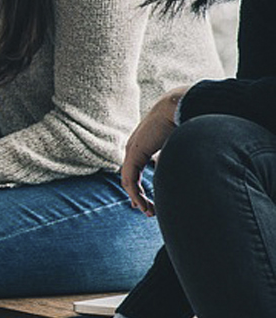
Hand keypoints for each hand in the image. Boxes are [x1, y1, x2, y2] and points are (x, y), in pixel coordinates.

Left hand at [121, 86, 186, 216]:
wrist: (179, 105)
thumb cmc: (185, 120)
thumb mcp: (180, 144)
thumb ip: (178, 157)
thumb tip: (189, 171)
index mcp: (145, 144)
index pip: (137, 168)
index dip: (141, 185)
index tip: (149, 200)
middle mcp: (135, 147)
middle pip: (130, 176)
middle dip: (138, 194)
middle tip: (147, 209)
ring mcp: (132, 151)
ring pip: (129, 181)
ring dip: (139, 198)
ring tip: (149, 211)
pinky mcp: (133, 154)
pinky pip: (129, 179)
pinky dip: (136, 194)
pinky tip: (144, 204)